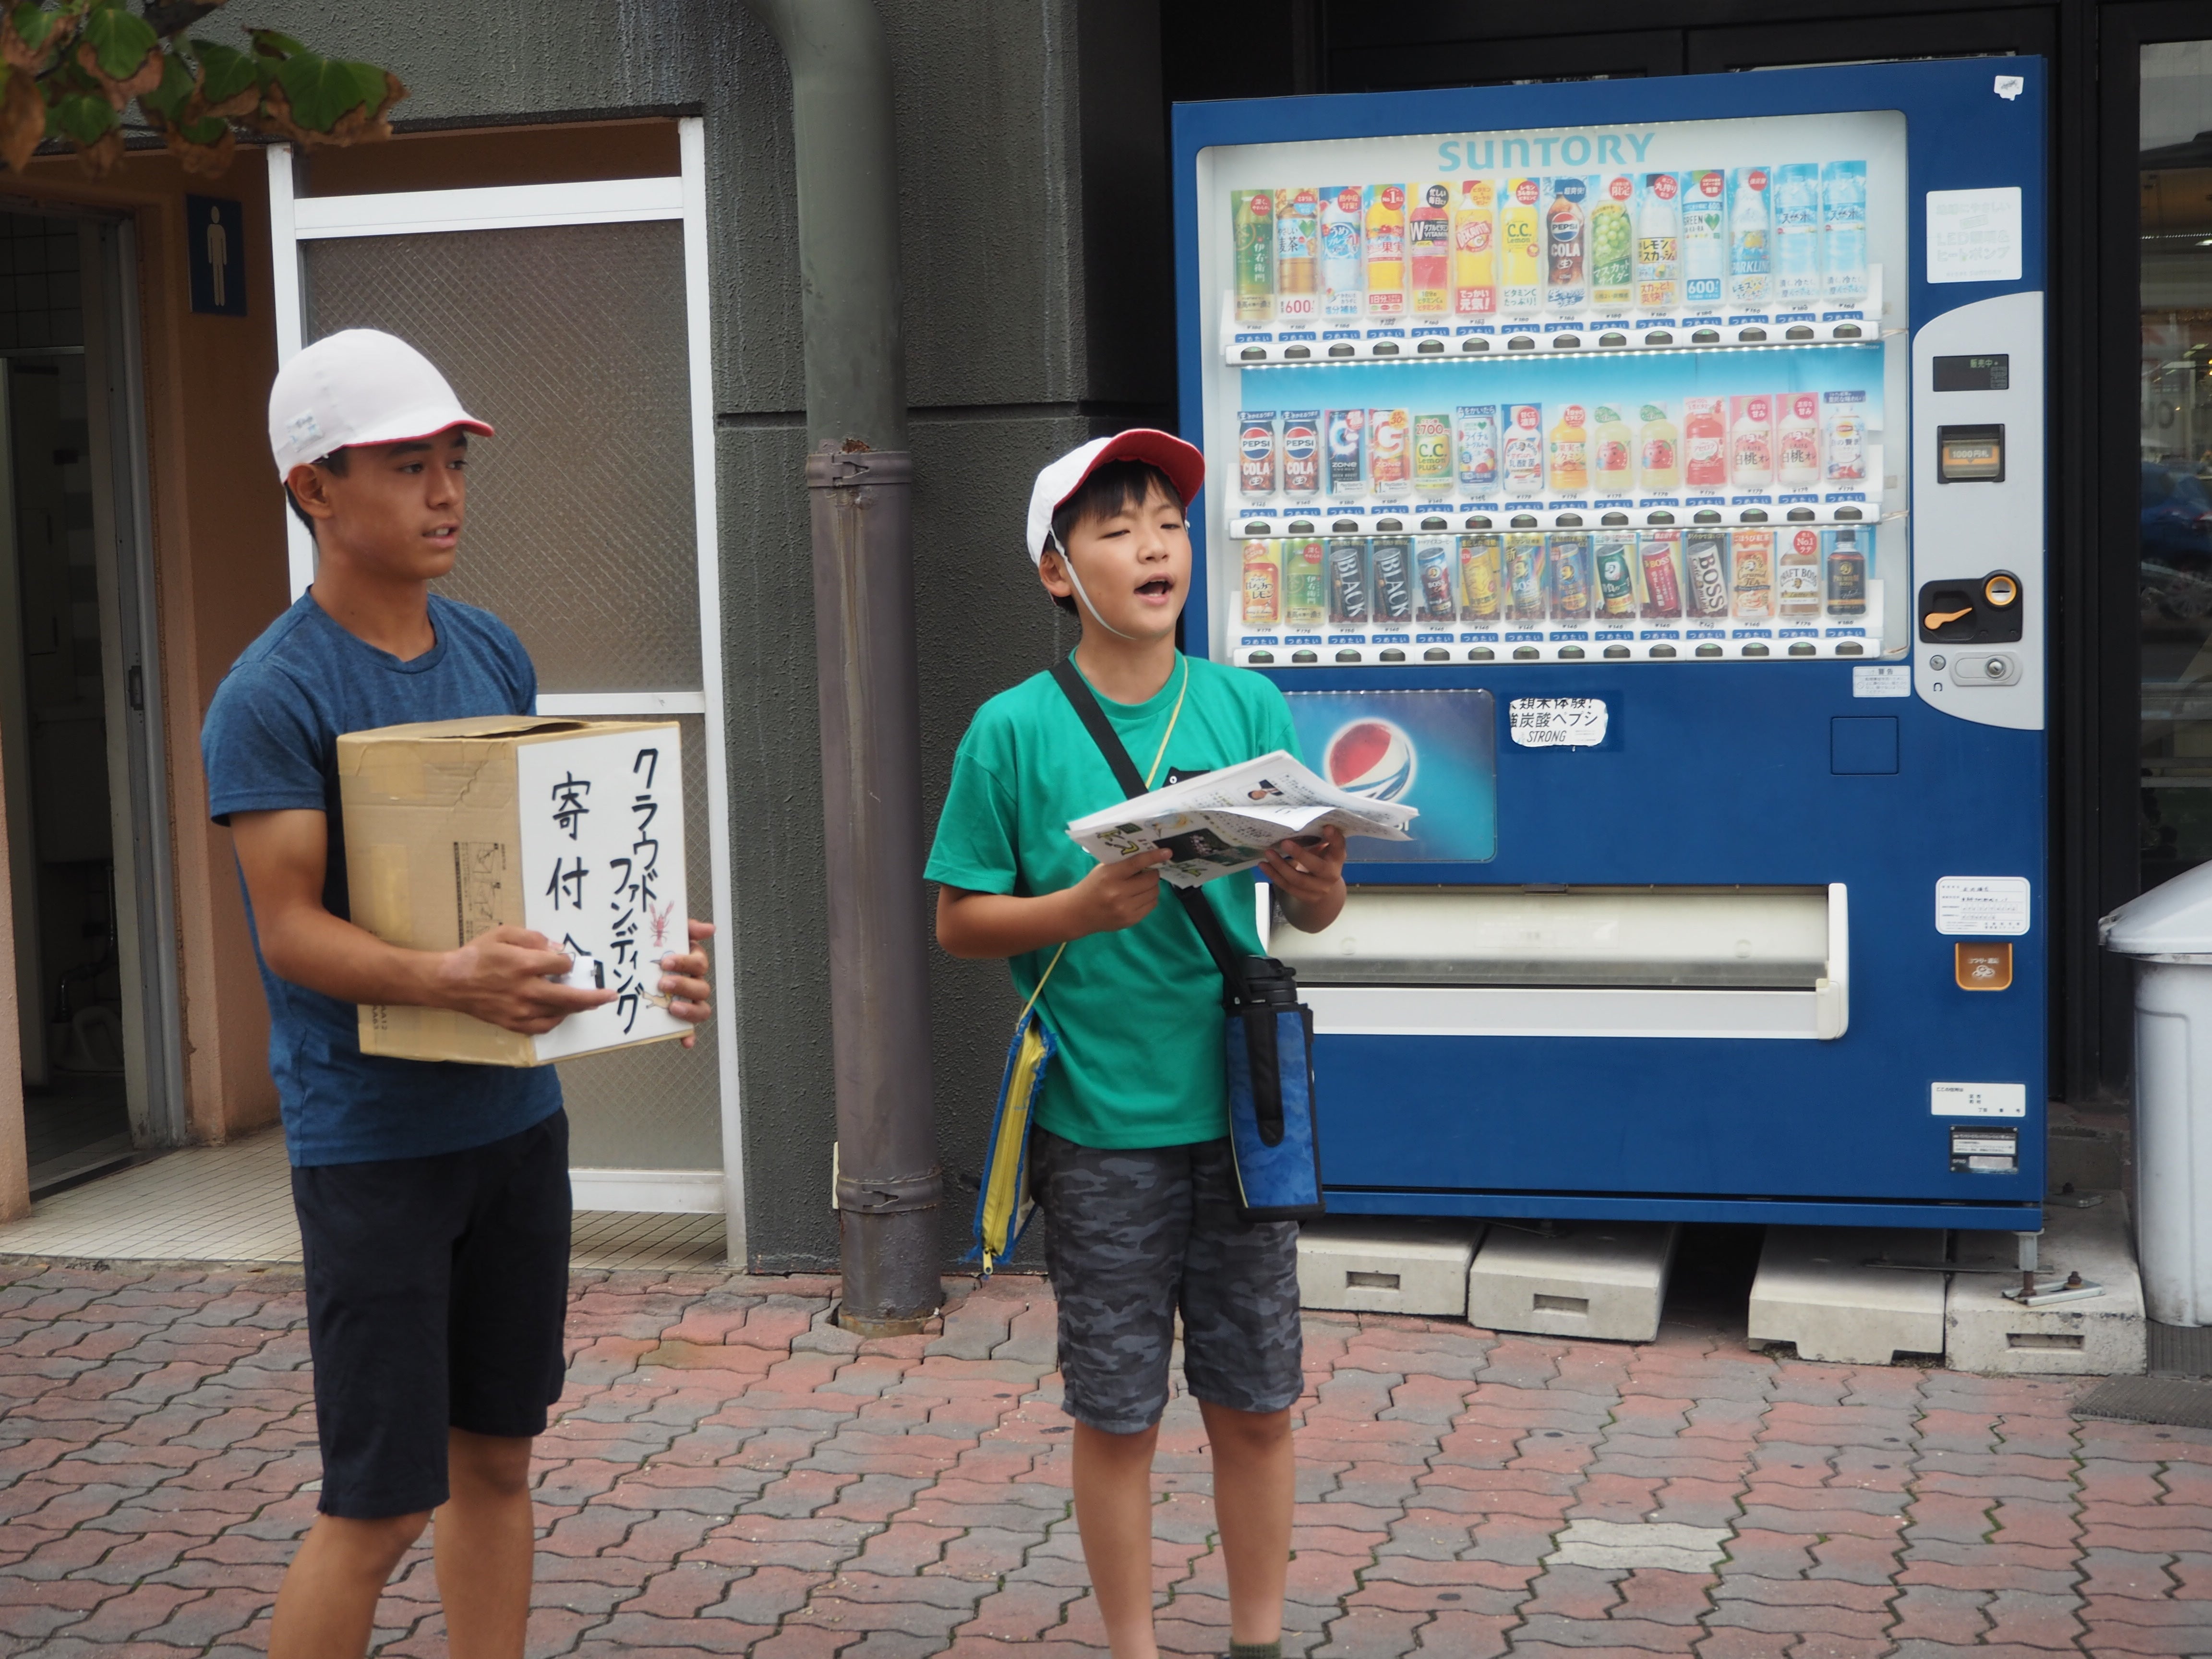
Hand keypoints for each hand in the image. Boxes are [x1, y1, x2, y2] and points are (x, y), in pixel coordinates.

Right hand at [434, 925, 616, 1034]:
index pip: (562, 964)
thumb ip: (533, 938)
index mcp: (524, 964)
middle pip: (570, 996)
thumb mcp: (503, 934)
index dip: (567, 961)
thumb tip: (558, 948)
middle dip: (594, 996)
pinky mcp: (513, 1024)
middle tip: (611, 995)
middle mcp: (526, 990)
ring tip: (588, 1002)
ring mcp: (520, 1010)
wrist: (449, 982)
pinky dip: (556, 1020)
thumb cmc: (477, 955)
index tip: (563, 959)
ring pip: (559, 1012)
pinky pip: (543, 1026)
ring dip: (577, 1008)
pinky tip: (561, 1012)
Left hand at [655, 919, 714, 1047]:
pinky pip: (689, 1030)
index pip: (699, 964)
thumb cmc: (657, 949)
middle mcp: (695, 983)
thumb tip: (711, 929)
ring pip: (701, 1009)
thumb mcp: (671, 934)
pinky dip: (689, 1036)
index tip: (666, 961)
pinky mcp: (680, 1018)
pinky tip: (686, 1042)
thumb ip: (689, 927)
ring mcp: (689, 1002)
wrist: (635, 963)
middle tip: (663, 983)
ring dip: (689, 1010)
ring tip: (672, 1008)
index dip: (686, 963)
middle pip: (701, 988)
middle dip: (683, 986)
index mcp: (693, 963)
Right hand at [1064, 847, 1172, 936]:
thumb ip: (1123, 864)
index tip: (1167, 852)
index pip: (1137, 863)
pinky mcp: (1131, 920)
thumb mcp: (1103, 870)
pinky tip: (1141, 896)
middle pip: (1151, 879)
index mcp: (1110, 875)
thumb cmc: (1092, 886)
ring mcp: (1126, 908)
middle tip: (1149, 872)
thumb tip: (1149, 858)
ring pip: (1154, 893)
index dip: (1154, 856)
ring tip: (1143, 884)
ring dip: (1153, 886)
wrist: (1079, 913)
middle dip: (1153, 873)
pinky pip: (1152, 905)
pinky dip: (1150, 898)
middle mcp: (1119, 893)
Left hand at [1261, 825, 1347, 932]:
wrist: (1324, 888)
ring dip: (1280, 866)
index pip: (1339, 847)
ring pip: (1298, 879)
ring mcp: (1320, 889)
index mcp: (1337, 858)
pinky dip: (1274, 875)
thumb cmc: (1321, 860)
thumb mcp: (1323, 849)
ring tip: (1268, 853)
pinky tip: (1264, 866)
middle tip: (1284, 842)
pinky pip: (1288, 887)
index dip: (1335, 838)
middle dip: (1300, 854)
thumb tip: (1296, 821)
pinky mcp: (1306, 897)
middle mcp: (1332, 874)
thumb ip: (1316, 839)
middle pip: (1316, 867)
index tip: (1327, 827)